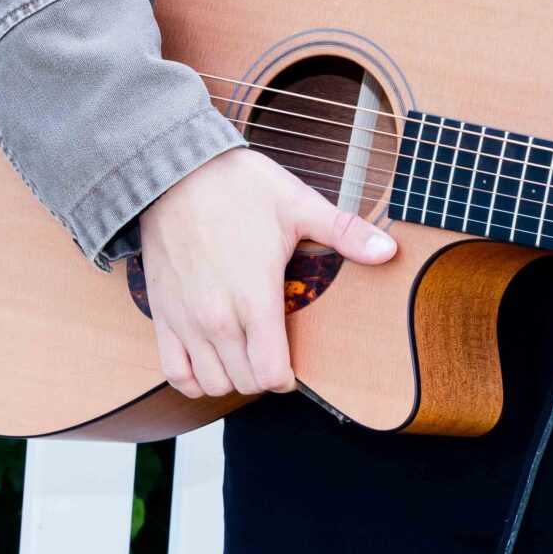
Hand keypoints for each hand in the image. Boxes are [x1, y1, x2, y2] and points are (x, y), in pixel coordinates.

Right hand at [136, 144, 396, 397]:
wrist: (176, 170)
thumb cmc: (237, 186)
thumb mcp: (299, 204)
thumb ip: (345, 232)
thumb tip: (389, 250)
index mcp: (255, 297)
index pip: (270, 375)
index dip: (288, 377)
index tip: (295, 361)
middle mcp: (217, 318)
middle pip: (245, 383)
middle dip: (265, 376)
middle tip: (275, 352)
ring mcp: (186, 320)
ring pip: (211, 383)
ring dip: (232, 377)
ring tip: (246, 353)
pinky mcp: (163, 314)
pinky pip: (175, 372)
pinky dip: (193, 377)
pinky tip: (211, 359)